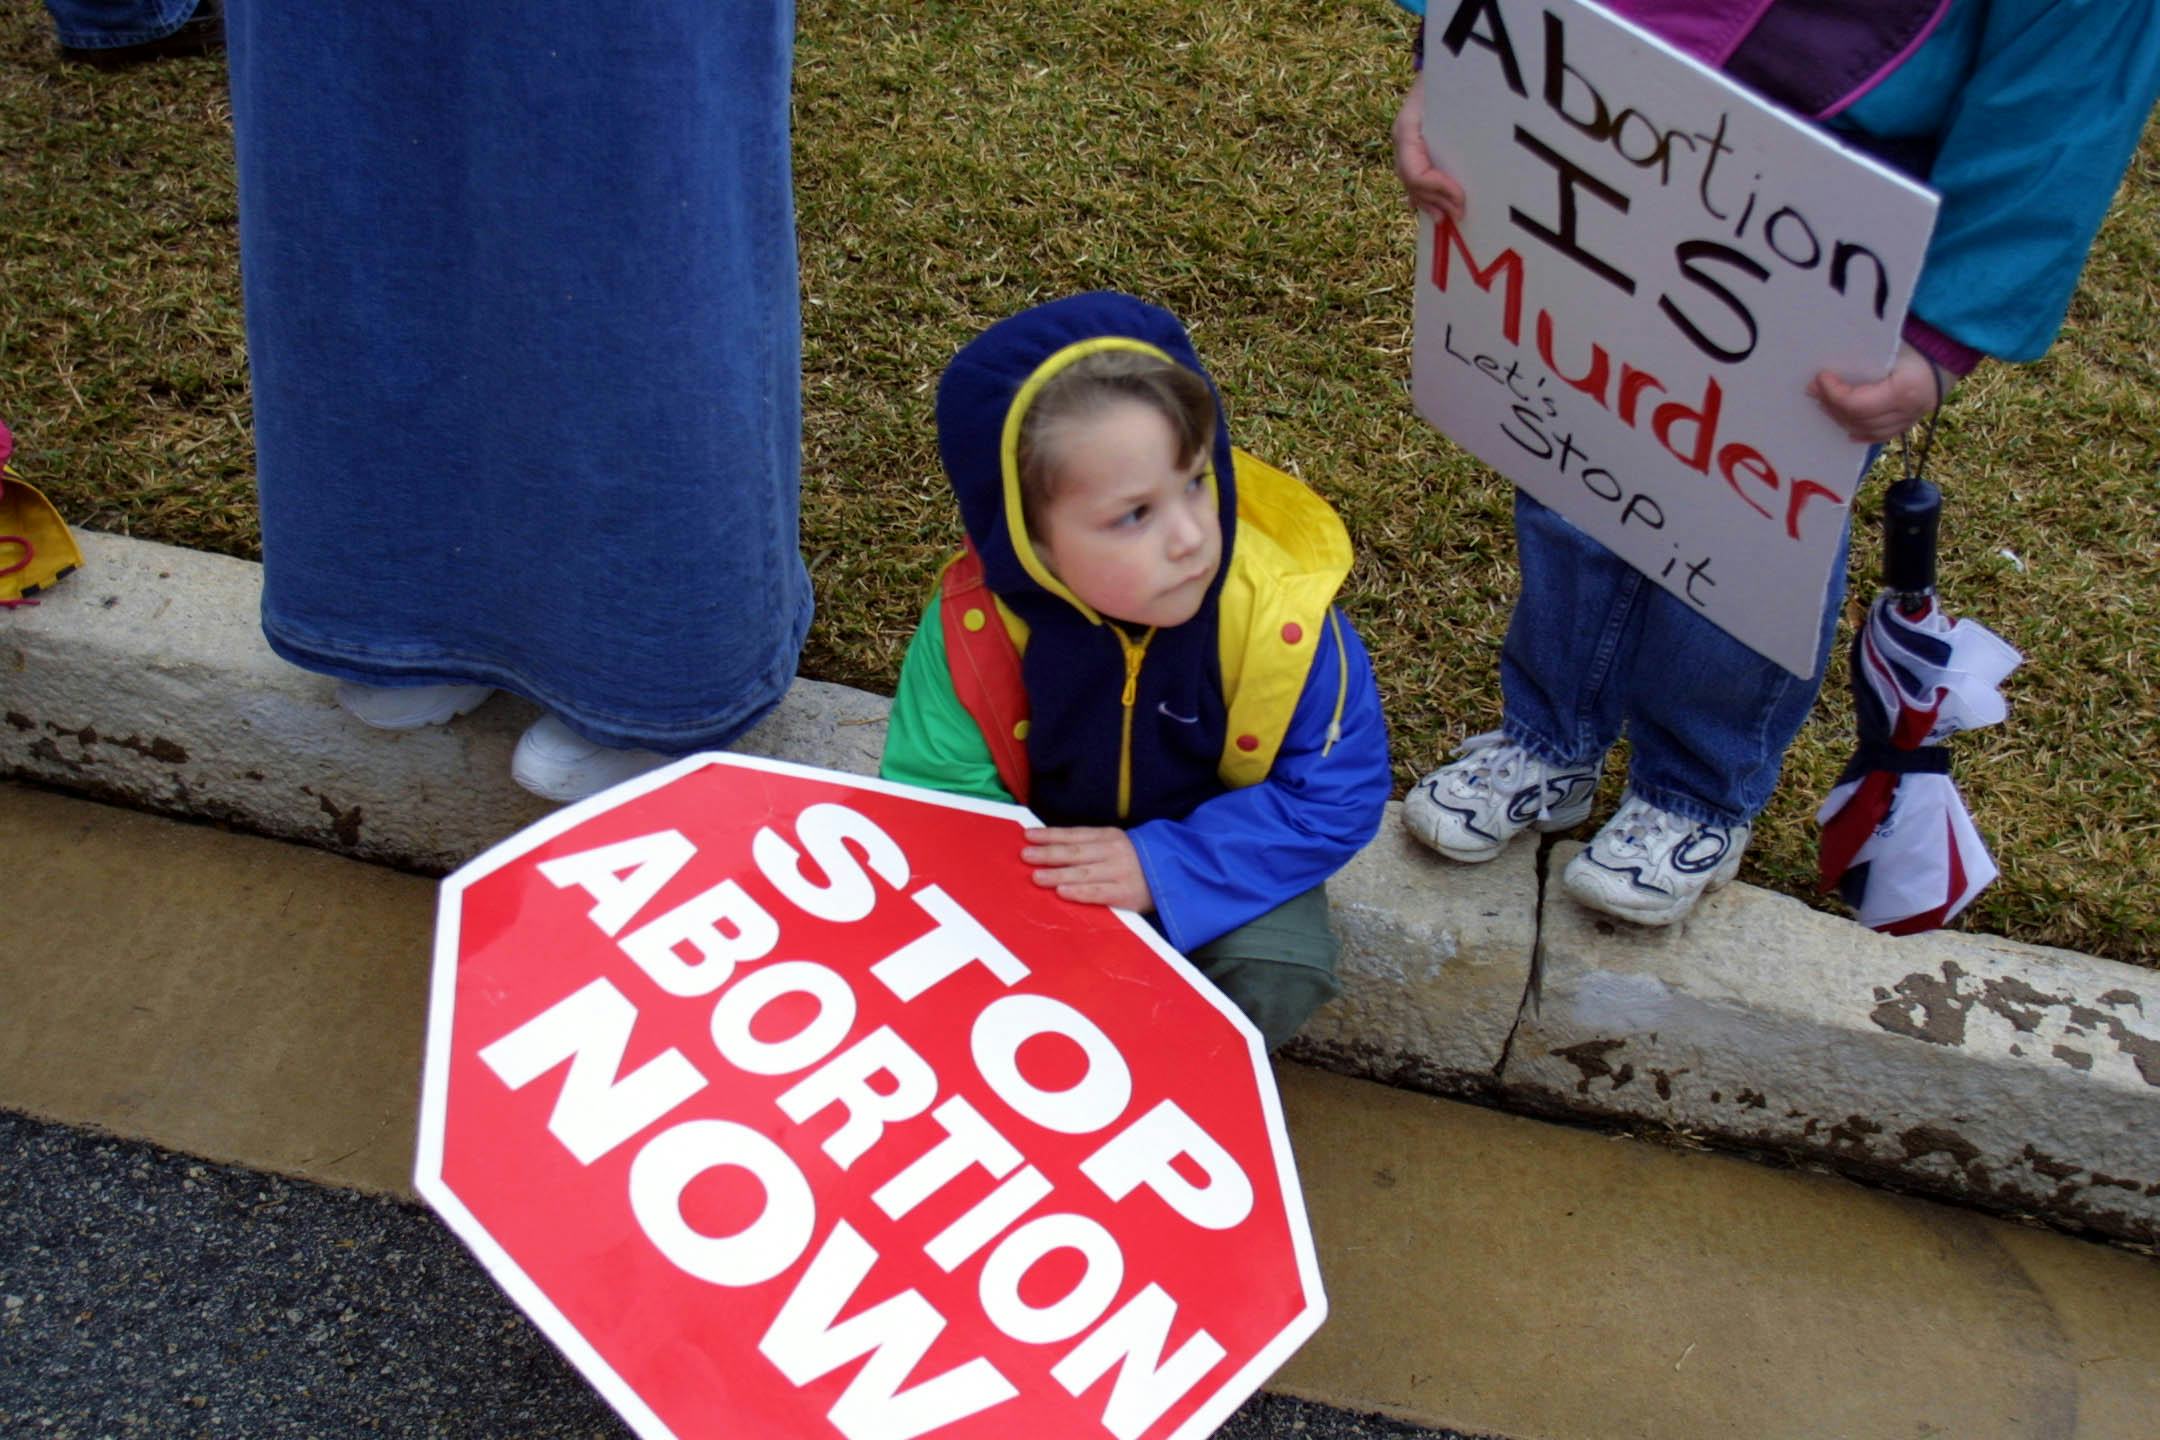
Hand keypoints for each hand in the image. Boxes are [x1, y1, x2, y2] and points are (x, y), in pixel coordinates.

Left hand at [1020, 827, 1153, 911]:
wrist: (1175, 874)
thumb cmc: (1137, 861)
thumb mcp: (1116, 844)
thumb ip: (1090, 846)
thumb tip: (1052, 847)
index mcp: (1109, 836)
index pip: (1075, 834)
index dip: (1051, 835)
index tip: (1028, 836)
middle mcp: (1113, 852)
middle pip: (1075, 852)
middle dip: (1048, 853)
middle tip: (1025, 856)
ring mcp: (1120, 872)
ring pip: (1083, 873)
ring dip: (1058, 874)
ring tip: (1036, 876)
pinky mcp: (1126, 894)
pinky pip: (1099, 893)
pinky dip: (1079, 892)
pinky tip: (1062, 892)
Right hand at [1393, 80, 1465, 223]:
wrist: (1443, 59)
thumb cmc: (1450, 75)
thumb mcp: (1450, 100)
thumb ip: (1452, 133)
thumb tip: (1461, 171)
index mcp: (1406, 129)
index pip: (1416, 173)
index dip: (1438, 190)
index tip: (1462, 198)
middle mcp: (1402, 140)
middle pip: (1413, 184)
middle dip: (1437, 201)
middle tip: (1460, 214)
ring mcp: (1405, 143)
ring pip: (1411, 183)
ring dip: (1430, 202)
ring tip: (1447, 217)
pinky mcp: (1414, 145)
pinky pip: (1413, 175)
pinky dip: (1423, 194)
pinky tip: (1430, 208)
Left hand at [1809, 342, 1954, 443]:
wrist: (1952, 351)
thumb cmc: (1920, 344)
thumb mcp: (1892, 347)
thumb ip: (1863, 358)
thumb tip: (1827, 369)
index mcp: (1904, 391)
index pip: (1858, 403)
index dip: (1834, 393)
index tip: (1820, 377)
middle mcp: (1908, 411)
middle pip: (1859, 418)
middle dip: (1832, 404)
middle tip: (1815, 389)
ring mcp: (1911, 419)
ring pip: (1868, 430)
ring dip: (1842, 417)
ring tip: (1825, 403)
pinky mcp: (1911, 422)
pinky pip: (1882, 435)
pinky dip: (1861, 432)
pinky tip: (1846, 428)